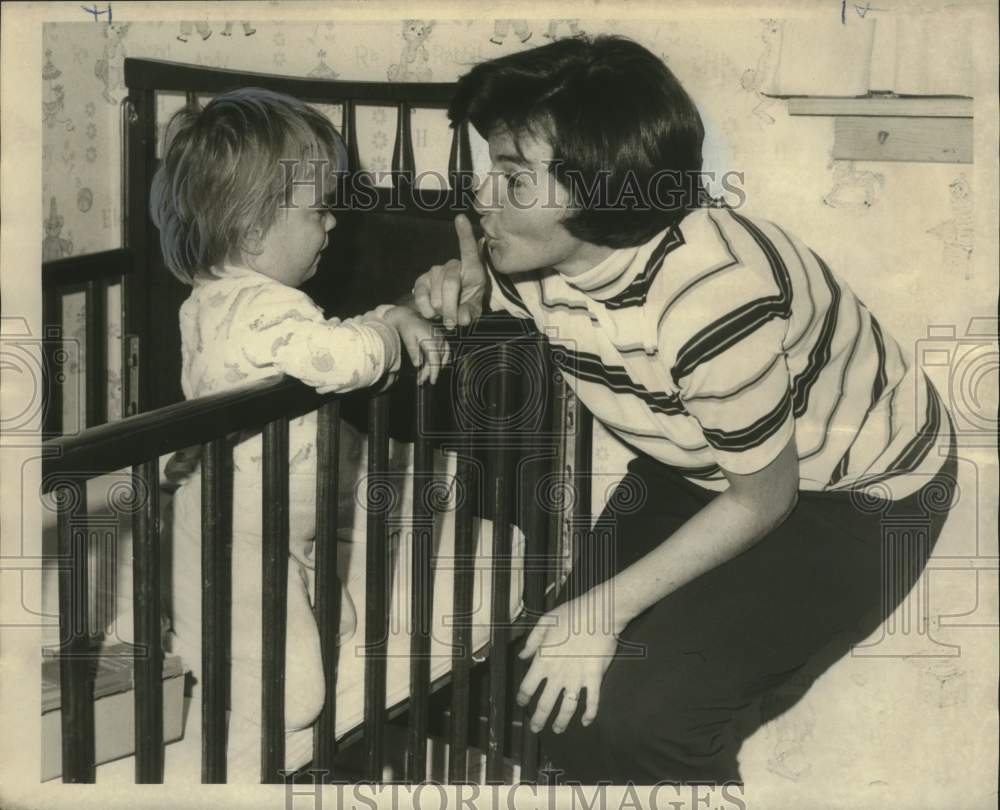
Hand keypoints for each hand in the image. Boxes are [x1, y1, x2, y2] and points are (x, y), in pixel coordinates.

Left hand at [382, 305, 450, 384]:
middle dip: (430, 372)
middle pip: (438, 360)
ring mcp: (441, 338)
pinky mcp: (441, 338)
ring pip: (442, 357)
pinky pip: (445, 351)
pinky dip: (442, 360)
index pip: (435, 360)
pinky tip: (436, 366)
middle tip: (420, 381)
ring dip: (435, 367)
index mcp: (431, 340)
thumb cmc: (406, 327)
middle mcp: (439, 339)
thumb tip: (418, 365)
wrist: (408, 316)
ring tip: (426, 375)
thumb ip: (413, 351)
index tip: (431, 381)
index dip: (434, 372)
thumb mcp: (408, 339)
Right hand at [412, 214, 486, 328]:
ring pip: (436, 293)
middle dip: (451, 307)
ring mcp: (435, 272)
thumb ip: (471, 313)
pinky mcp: (421, 281)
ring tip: (445, 316)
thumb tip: (462, 318)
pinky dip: (426, 308)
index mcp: (471, 269)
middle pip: (451, 282)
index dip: (464, 234)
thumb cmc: (465, 305)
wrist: (447, 312)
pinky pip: (421, 295)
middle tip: (453, 323)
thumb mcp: (474, 309)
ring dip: (441, 310)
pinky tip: (431, 313)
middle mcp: (452, 265)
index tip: (461, 218)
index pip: (468, 249)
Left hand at [516, 592, 619, 733]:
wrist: (598, 614)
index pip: (528, 687)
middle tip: (535, 728)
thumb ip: (532, 641)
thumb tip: (522, 656)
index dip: (523, 698)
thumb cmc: (571, 614)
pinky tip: (586, 721)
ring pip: (567, 708)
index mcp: (543, 661)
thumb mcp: (545, 622)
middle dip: (538, 719)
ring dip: (561, 722)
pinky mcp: (595, 679)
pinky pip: (593, 702)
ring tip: (557, 729)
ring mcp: (577, 679)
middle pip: (544, 704)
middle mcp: (558, 674)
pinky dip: (590, 714)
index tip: (522, 703)